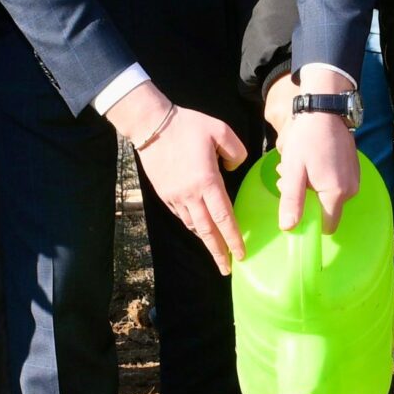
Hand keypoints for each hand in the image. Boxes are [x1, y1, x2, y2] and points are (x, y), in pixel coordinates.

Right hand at [109, 84, 249, 273]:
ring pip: (193, 225)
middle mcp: (191, 195)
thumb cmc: (188, 125)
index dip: (233, 238)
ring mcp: (175, 197)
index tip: (242, 254)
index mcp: (207, 182)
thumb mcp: (220, 130)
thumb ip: (236, 151)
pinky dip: (193, 225)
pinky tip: (199, 227)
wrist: (152, 125)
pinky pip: (182, 215)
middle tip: (227, 268)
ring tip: (216, 251)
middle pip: (207, 231)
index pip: (224, 217)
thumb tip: (234, 169)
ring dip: (205, 240)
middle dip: (218, 252)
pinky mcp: (164, 194)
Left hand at [261, 66, 363, 232]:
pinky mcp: (354, 169)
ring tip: (298, 166)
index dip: (309, 220)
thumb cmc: (306, 139)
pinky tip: (311, 161)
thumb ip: (292, 201)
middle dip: (305, 199)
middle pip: (326, 210)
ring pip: (329, 196)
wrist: (325, 109)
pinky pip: (336, 184)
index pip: (326, 226)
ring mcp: (354, 179)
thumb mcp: (293, 170)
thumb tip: (289, 228)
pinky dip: (321, 178)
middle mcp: (351, 190)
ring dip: (311, 187)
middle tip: (289, 177)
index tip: (294, 202)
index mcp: (336, 193)